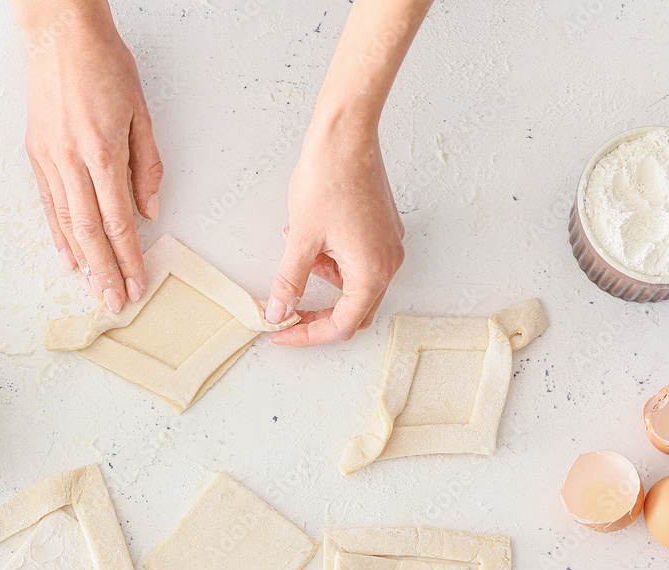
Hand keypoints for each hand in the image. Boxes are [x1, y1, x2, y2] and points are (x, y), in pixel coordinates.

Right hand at [20, 3, 162, 312]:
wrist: (61, 35)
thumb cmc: (105, 65)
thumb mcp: (141, 112)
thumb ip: (147, 165)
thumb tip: (150, 211)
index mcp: (103, 152)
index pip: (118, 222)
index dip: (129, 258)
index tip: (136, 284)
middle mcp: (72, 162)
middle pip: (90, 233)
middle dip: (105, 272)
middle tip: (114, 302)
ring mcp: (50, 160)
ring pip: (66, 223)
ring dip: (82, 261)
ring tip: (93, 289)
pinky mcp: (36, 155)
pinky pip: (48, 204)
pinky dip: (58, 233)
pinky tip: (67, 255)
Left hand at [266, 120, 403, 345]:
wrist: (347, 135)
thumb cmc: (328, 179)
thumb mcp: (301, 239)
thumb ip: (290, 282)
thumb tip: (280, 311)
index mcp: (371, 272)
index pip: (341, 326)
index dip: (308, 334)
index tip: (281, 332)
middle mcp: (388, 263)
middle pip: (354, 311)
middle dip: (318, 315)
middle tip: (288, 311)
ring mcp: (388, 246)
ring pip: (355, 285)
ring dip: (323, 280)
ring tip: (296, 251)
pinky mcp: (383, 230)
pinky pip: (359, 262)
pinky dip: (333, 261)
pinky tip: (310, 238)